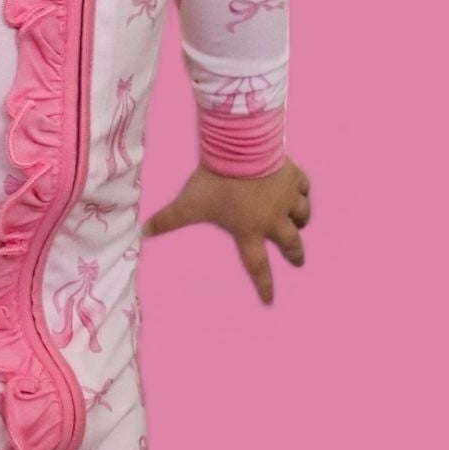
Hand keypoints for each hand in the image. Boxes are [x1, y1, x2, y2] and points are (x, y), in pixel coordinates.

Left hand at [140, 155, 311, 305]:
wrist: (241, 149)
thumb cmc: (215, 180)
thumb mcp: (188, 203)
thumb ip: (168, 219)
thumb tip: (144, 232)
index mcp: (248, 231)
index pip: (257, 266)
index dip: (264, 286)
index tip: (269, 300)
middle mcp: (272, 219)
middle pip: (291, 243)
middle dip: (295, 254)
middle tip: (298, 261)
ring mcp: (286, 198)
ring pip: (302, 215)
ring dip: (301, 221)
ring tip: (300, 223)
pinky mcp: (293, 177)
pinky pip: (304, 189)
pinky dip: (302, 192)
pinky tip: (299, 191)